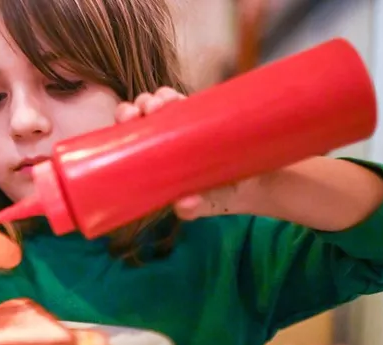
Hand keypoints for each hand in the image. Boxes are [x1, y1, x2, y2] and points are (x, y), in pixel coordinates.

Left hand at [115, 87, 244, 220]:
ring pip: (158, 108)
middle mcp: (164, 144)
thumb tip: (183, 205)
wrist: (258, 184)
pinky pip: (182, 104)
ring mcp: (181, 129)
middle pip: (139, 122)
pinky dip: (173, 98)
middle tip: (143, 110)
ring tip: (161, 101)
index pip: (131, 144)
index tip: (127, 121)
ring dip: (154, 99)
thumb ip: (195, 208)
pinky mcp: (201, 118)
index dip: (124, 129)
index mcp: (157, 164)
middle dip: (135, 110)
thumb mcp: (208, 205)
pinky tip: (171, 97)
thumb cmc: (224, 197)